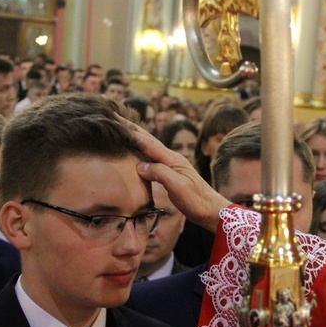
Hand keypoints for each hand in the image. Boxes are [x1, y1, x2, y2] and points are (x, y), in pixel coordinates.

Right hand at [115, 114, 229, 232]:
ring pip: (150, 148)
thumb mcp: (178, 187)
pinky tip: (137, 153)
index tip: (116, 120)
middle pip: (148, 140)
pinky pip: (152, 159)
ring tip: (122, 130)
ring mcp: (172, 165)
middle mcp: (172, 159)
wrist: (210, 210)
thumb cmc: (196, 200)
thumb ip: (160, 173)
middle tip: (115, 116)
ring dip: (136, 138)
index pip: (148, 143)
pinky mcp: (171, 174)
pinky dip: (141, 152)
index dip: (131, 132)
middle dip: (132, 128)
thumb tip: (140, 166)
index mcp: (172, 159)